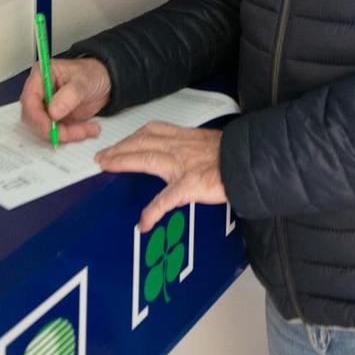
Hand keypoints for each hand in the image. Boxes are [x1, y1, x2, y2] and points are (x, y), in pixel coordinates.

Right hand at [18, 55, 111, 143]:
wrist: (105, 82)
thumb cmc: (92, 74)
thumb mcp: (84, 81)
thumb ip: (70, 94)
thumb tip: (53, 111)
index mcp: (41, 76)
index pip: (28, 100)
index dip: (37, 117)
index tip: (51, 128)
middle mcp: (39, 92)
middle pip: (33, 118)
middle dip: (52, 129)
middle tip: (75, 132)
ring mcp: (45, 107)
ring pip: (44, 129)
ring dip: (65, 134)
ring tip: (88, 129)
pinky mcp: (54, 119)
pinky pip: (55, 133)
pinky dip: (70, 136)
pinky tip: (87, 130)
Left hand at [97, 124, 225, 232]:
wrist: (252, 162)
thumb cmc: (236, 154)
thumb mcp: (210, 144)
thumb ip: (193, 148)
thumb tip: (185, 158)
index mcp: (186, 138)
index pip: (152, 132)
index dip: (132, 137)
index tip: (118, 142)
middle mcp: (180, 147)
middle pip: (143, 142)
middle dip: (119, 148)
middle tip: (102, 156)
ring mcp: (183, 165)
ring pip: (147, 158)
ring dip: (124, 161)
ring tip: (108, 167)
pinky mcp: (189, 185)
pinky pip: (166, 199)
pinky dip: (152, 211)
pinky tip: (144, 222)